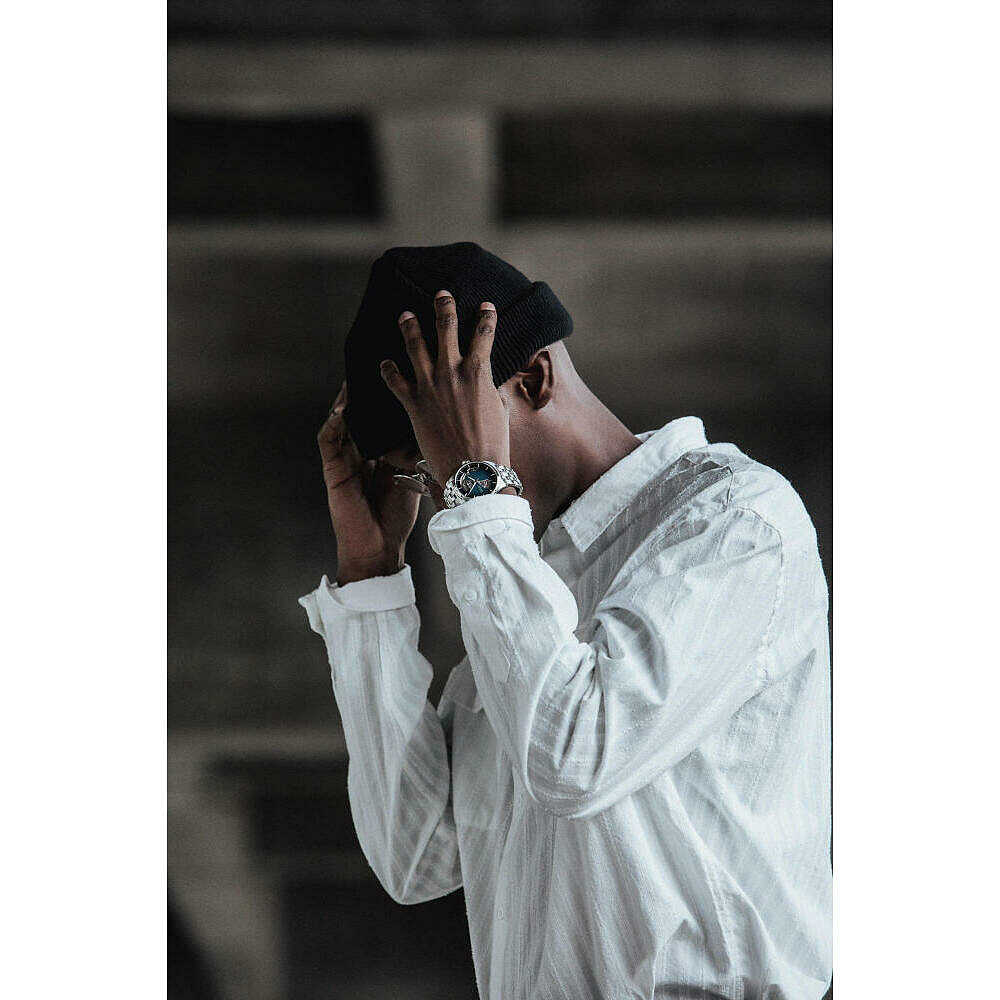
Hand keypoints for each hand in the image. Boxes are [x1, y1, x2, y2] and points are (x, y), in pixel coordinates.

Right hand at [317, 382, 420, 584]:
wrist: (379, 548)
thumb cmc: (396, 516)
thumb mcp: (411, 475)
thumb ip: (417, 450)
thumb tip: (438, 421)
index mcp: (378, 452)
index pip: (380, 418)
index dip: (385, 398)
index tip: (397, 373)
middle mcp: (359, 452)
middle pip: (359, 414)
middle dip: (365, 392)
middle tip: (374, 366)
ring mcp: (343, 460)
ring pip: (341, 421)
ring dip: (347, 401)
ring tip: (355, 378)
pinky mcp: (332, 471)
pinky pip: (328, 440)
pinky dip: (333, 423)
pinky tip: (342, 409)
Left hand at [379, 291, 510, 488]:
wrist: (472, 469)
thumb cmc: (492, 443)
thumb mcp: (499, 408)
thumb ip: (488, 388)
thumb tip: (486, 381)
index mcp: (478, 372)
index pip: (484, 334)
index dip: (486, 317)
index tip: (486, 305)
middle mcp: (452, 372)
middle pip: (446, 328)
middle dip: (444, 307)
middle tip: (441, 294)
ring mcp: (429, 386)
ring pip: (415, 346)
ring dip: (410, 326)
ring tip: (406, 314)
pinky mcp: (413, 404)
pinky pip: (395, 381)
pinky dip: (388, 370)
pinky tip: (384, 362)